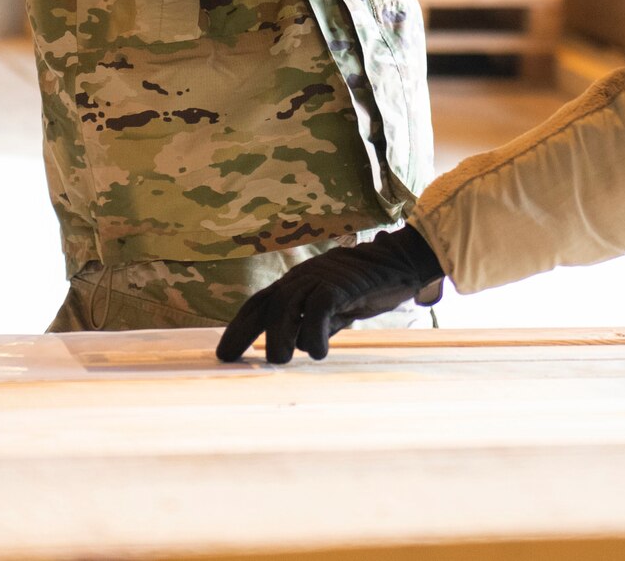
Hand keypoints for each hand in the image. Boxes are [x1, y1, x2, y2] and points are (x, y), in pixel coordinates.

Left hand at [215, 226, 443, 363]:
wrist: (399, 263)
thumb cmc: (366, 287)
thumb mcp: (334, 309)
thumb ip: (316, 323)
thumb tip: (299, 346)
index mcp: (297, 284)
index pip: (260, 304)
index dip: (239, 327)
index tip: (224, 354)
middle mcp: (303, 278)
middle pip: (266, 303)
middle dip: (245, 331)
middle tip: (233, 360)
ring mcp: (321, 277)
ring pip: (287, 304)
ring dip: (279, 335)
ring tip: (279, 361)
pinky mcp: (341, 282)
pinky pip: (319, 306)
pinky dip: (315, 331)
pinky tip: (320, 353)